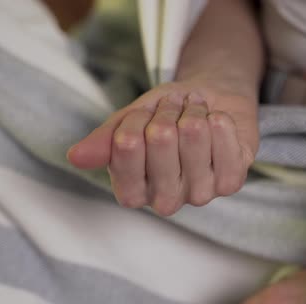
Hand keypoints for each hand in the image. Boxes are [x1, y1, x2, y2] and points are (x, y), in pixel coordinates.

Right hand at [67, 80, 258, 215]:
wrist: (210, 102)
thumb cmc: (166, 115)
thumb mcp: (130, 120)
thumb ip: (106, 140)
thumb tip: (74, 157)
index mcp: (133, 190)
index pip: (126, 154)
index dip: (134, 125)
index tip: (143, 117)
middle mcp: (165, 200)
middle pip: (160, 142)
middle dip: (165, 114)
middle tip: (173, 113)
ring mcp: (200, 193)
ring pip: (193, 138)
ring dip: (193, 114)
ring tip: (194, 115)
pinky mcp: (231, 182)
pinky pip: (224, 142)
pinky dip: (219, 122)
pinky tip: (216, 124)